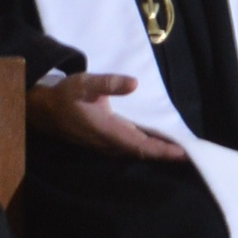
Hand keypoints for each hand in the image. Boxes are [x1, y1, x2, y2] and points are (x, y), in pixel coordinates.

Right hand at [26, 71, 187, 163]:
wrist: (44, 111)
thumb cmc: (66, 95)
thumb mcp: (85, 84)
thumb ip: (109, 84)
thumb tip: (134, 83)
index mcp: (110, 132)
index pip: (142, 146)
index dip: (163, 151)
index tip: (183, 154)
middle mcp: (111, 143)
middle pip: (144, 153)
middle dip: (167, 154)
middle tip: (193, 153)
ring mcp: (109, 144)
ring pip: (138, 152)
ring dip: (159, 152)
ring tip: (181, 149)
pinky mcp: (107, 140)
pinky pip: (132, 147)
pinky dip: (149, 146)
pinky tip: (160, 141)